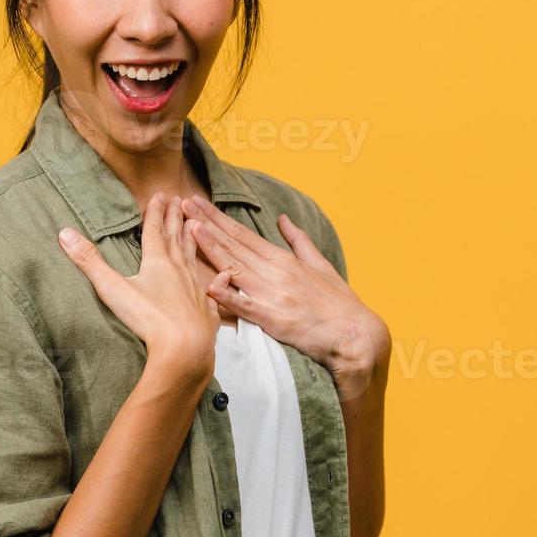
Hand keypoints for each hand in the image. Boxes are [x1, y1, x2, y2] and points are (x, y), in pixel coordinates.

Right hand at [58, 191, 224, 382]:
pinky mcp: (206, 309)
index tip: (160, 194)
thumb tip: (64, 233)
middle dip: (175, 218)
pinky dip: (216, 280)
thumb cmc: (148, 318)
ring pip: (194, 258)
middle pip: (176, 238)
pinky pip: (212, 290)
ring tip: (196, 224)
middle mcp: (180, 270)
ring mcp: (196, 288)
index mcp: (158, 262)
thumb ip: (89, 261)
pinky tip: (223, 275)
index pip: (155, 229)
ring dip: (193, 240)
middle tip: (180, 200)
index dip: (156, 211)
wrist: (186, 347)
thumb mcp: (113, 288)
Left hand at [180, 195, 390, 401]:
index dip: (218, 218)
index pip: (243, 234)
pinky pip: (245, 306)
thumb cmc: (338, 302)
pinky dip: (227, 295)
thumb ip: (298, 240)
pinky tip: (209, 285)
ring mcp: (273, 294)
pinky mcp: (274, 319)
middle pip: (234, 245)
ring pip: (235, 267)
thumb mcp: (320, 265)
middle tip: (182, 205)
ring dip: (211, 248)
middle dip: (206, 224)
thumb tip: (283, 218)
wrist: (355, 332)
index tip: (198, 204)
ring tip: (189, 229)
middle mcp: (275, 272)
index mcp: (284, 259)